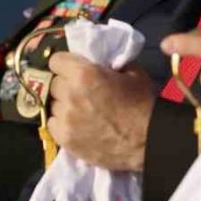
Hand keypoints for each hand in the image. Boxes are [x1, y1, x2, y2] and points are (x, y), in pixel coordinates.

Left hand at [46, 54, 154, 169]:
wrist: (148, 140)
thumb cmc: (142, 103)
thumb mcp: (131, 72)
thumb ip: (108, 65)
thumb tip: (98, 64)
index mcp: (84, 73)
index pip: (56, 60)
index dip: (66, 64)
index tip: (73, 69)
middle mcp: (69, 94)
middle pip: (54, 83)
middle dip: (66, 84)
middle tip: (81, 91)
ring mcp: (65, 118)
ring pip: (53, 104)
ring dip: (64, 105)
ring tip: (80, 111)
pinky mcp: (64, 139)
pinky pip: (53, 124)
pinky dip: (62, 123)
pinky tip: (77, 125)